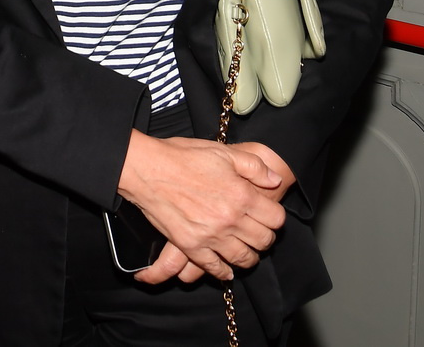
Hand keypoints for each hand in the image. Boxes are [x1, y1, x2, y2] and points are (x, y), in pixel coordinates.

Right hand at [116, 132, 287, 284]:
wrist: (147, 168)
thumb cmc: (182, 156)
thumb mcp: (223, 152)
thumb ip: (254, 166)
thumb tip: (275, 180)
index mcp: (241, 195)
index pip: (276, 219)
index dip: (275, 217)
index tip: (268, 214)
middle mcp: (230, 219)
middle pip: (263, 241)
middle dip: (265, 237)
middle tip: (258, 232)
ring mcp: (211, 236)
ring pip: (244, 258)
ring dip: (249, 256)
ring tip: (246, 250)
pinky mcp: (191, 246)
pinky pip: (215, 268)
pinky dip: (223, 271)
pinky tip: (226, 268)